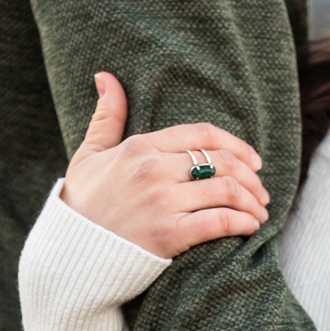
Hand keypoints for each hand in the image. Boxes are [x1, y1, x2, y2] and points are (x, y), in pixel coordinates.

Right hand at [61, 72, 269, 257]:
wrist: (68, 254)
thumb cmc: (82, 205)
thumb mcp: (89, 155)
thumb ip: (106, 116)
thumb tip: (105, 76)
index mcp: (140, 147)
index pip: (202, 134)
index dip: (236, 144)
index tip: (253, 160)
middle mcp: (153, 170)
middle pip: (222, 162)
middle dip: (251, 176)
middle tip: (261, 190)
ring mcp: (162, 202)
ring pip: (227, 191)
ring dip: (252, 202)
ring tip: (259, 212)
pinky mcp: (169, 234)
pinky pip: (220, 222)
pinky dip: (243, 223)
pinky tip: (250, 227)